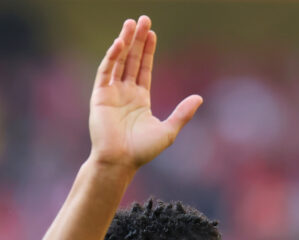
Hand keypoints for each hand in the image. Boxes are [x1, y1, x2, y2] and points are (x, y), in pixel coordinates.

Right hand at [88, 16, 202, 170]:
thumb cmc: (143, 150)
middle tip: (143, 19)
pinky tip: (120, 43)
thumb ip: (183, 113)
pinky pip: (105, 71)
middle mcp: (125, 93)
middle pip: (131, 60)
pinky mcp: (99, 96)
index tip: (153, 33)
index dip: (148, 51)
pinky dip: (111, 57)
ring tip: (131, 24)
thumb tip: (199, 98)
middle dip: (137, 40)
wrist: (121, 161)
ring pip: (118, 61)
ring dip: (124, 42)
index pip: (144, 68)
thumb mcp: (168, 130)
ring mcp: (111, 93)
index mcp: (140, 100)